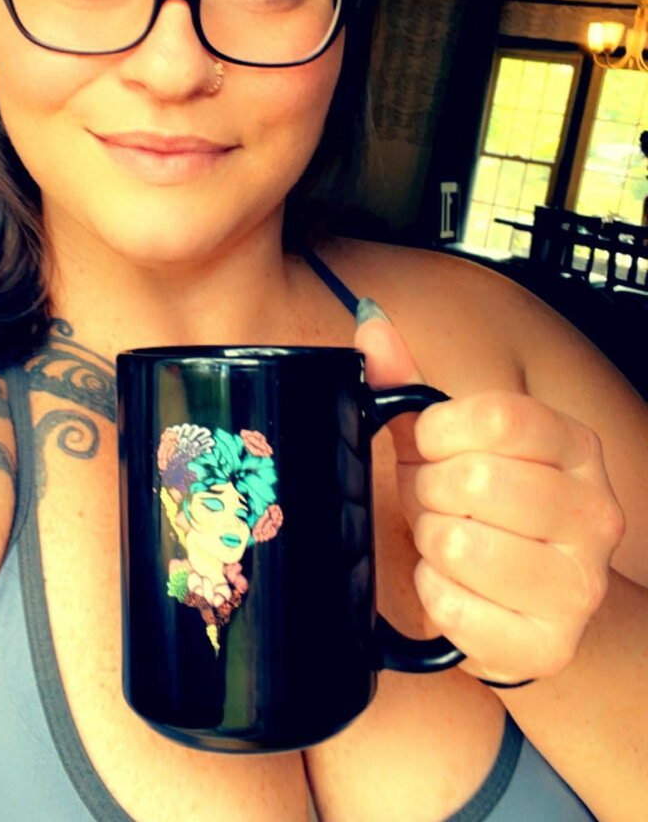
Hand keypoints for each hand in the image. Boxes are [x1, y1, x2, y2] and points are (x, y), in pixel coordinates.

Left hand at [355, 310, 624, 684]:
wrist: (527, 608)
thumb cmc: (481, 511)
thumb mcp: (444, 442)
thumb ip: (404, 381)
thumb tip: (370, 320)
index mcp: (573, 446)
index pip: (495, 416)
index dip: (439, 432)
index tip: (431, 448)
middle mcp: (594, 511)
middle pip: (475, 480)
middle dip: (432, 494)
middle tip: (442, 506)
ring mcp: (579, 583)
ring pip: (460, 544)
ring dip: (433, 546)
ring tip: (451, 546)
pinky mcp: (550, 644)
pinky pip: (453, 608)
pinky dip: (436, 596)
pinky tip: (457, 589)